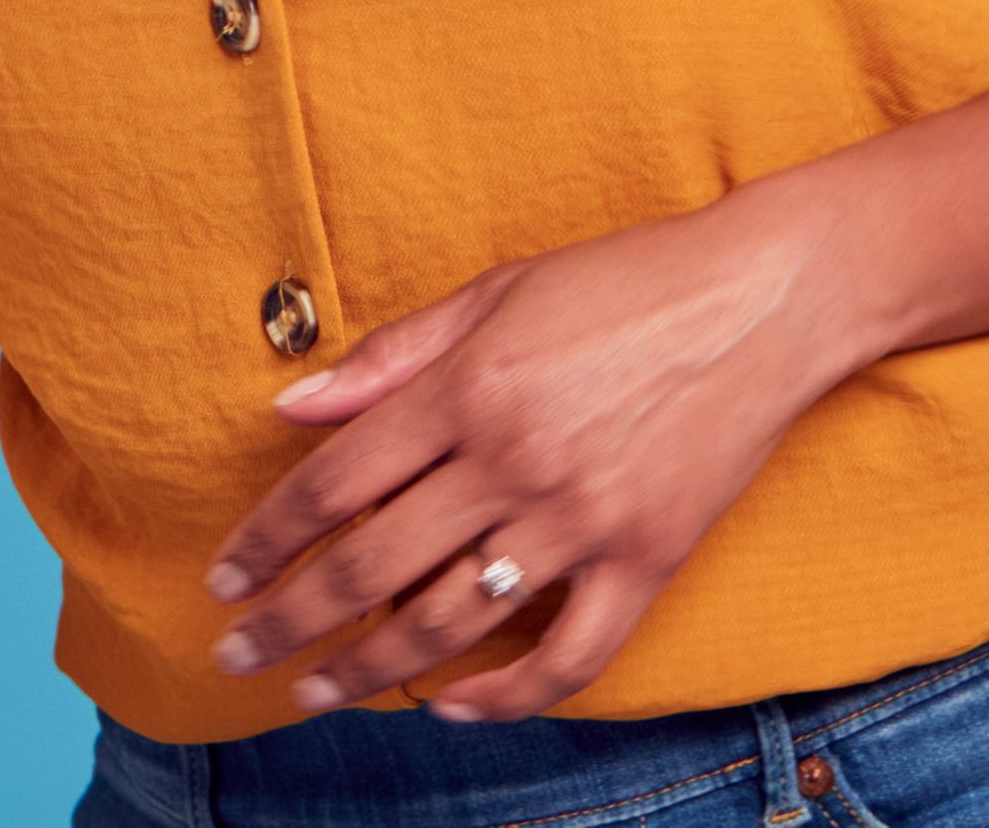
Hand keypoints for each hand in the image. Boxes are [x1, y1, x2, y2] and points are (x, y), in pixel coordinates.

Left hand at [202, 203, 842, 724]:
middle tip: (237, 657)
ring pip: (452, 623)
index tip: (224, 579)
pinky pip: (568, 657)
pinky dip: (505, 696)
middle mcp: (512, 460)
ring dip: (371, 669)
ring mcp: (582, 519)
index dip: (267, 540)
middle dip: (292, 622)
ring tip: (316, 692)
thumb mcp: (492, 293)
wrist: (763, 298)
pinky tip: (450, 704)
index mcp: (465, 389)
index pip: (334, 483)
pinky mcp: (648, 559)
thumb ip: (388, 358)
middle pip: (373, 566)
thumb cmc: (621, 283)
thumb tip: (290, 407)